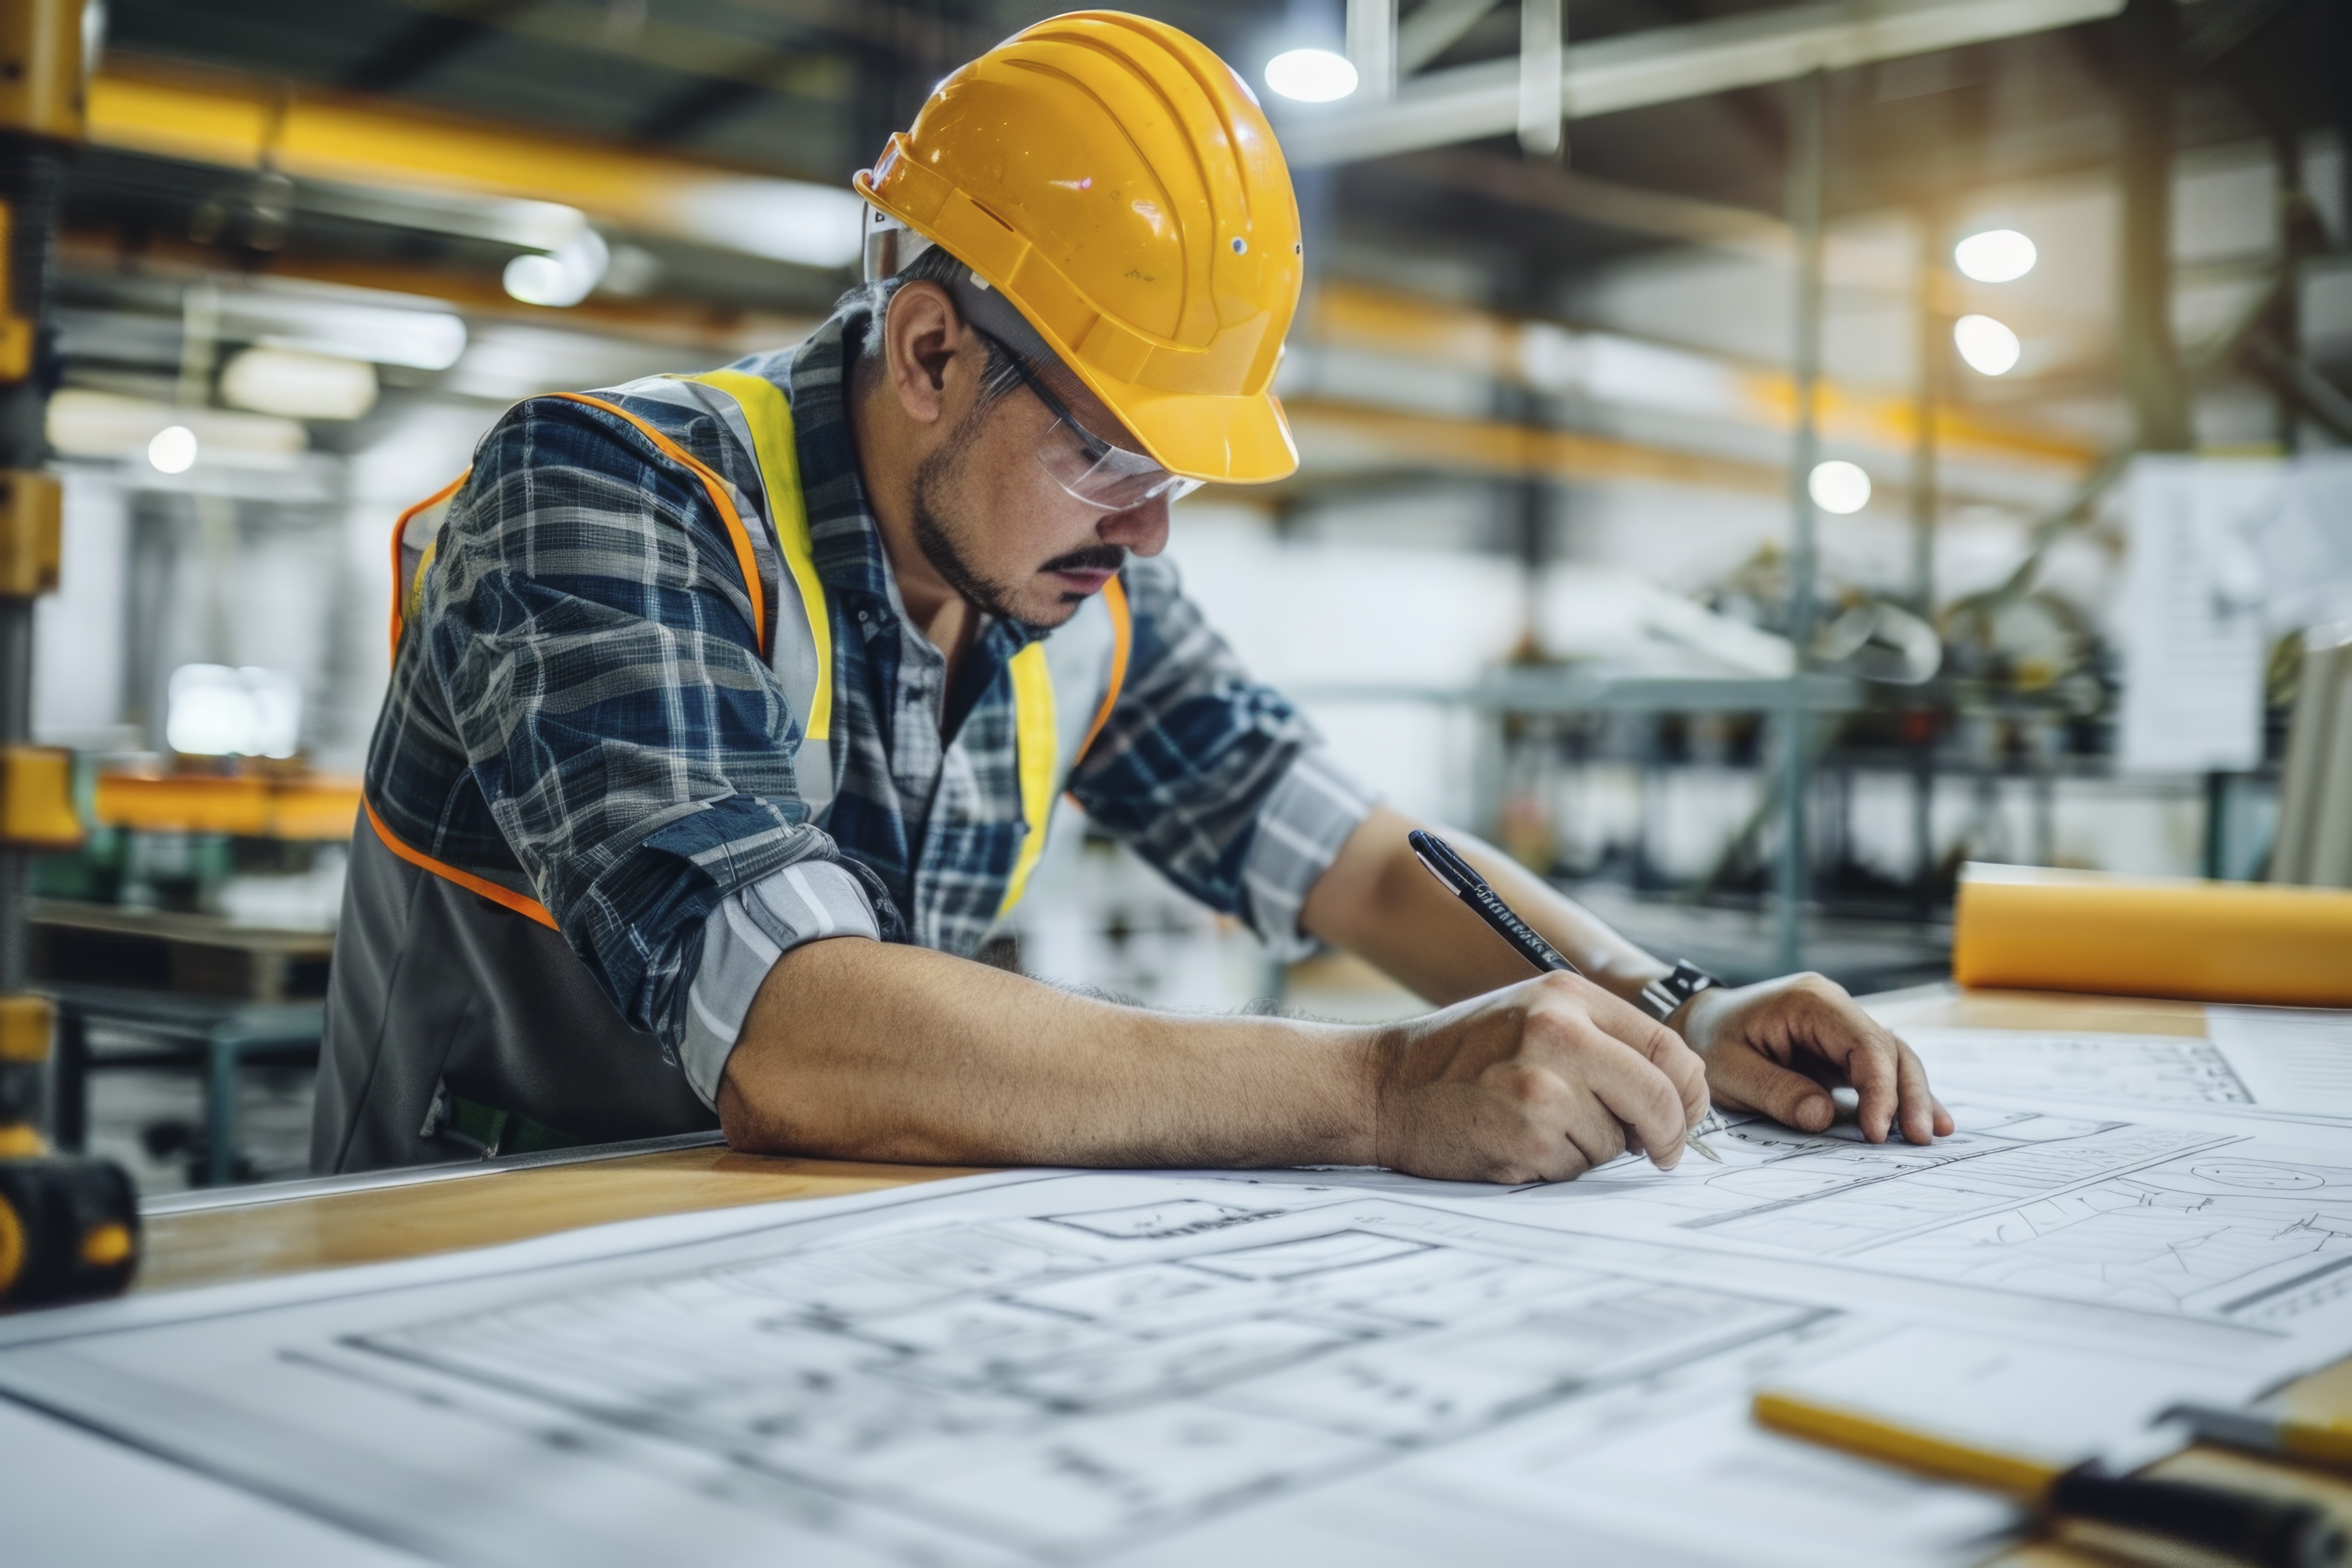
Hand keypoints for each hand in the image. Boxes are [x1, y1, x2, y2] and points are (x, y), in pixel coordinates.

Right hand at [1372, 971, 1710, 1182]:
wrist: (1383, 1086)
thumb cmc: (1460, 1056)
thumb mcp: (1532, 1016)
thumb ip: (1601, 1040)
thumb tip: (1676, 1093)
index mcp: (1566, 998)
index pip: (1667, 1046)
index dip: (1691, 1091)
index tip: (1685, 1116)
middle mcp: (1558, 1034)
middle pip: (1658, 1096)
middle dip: (1668, 1134)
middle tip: (1657, 1152)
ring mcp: (1541, 1087)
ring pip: (1615, 1140)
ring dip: (1591, 1147)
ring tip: (1537, 1124)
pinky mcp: (1525, 1136)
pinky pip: (1576, 1168)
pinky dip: (1556, 1166)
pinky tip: (1515, 1142)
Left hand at [1672, 973, 1952, 1144]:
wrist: (1697, 1022)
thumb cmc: (1709, 1040)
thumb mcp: (1728, 1068)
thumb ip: (1776, 1091)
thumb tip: (1824, 1118)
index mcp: (1811, 1002)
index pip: (1863, 1043)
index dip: (1878, 1088)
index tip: (1877, 1131)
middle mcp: (1835, 1008)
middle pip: (1889, 1049)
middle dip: (1907, 1094)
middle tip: (1918, 1138)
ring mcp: (1842, 1028)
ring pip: (1892, 1059)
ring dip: (1912, 1096)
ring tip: (1931, 1134)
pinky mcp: (1841, 1051)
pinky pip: (1879, 1071)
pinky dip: (1899, 1095)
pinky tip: (1925, 1120)